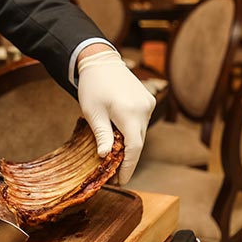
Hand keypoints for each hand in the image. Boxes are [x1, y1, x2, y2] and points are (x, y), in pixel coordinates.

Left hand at [77, 46, 155, 184]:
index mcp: (128, 113)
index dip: (128, 167)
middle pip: (138, 142)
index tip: (120, 181)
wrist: (101, 61)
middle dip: (127, 159)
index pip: (134, 149)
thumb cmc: (93, 86)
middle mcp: (144, 109)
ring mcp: (149, 103)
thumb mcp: (92, 113)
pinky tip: (119, 138)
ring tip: (114, 157)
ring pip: (140, 133)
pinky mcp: (149, 100)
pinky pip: (141, 123)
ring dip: (129, 145)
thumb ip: (101, 135)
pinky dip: (132, 132)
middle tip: (113, 175)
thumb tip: (105, 157)